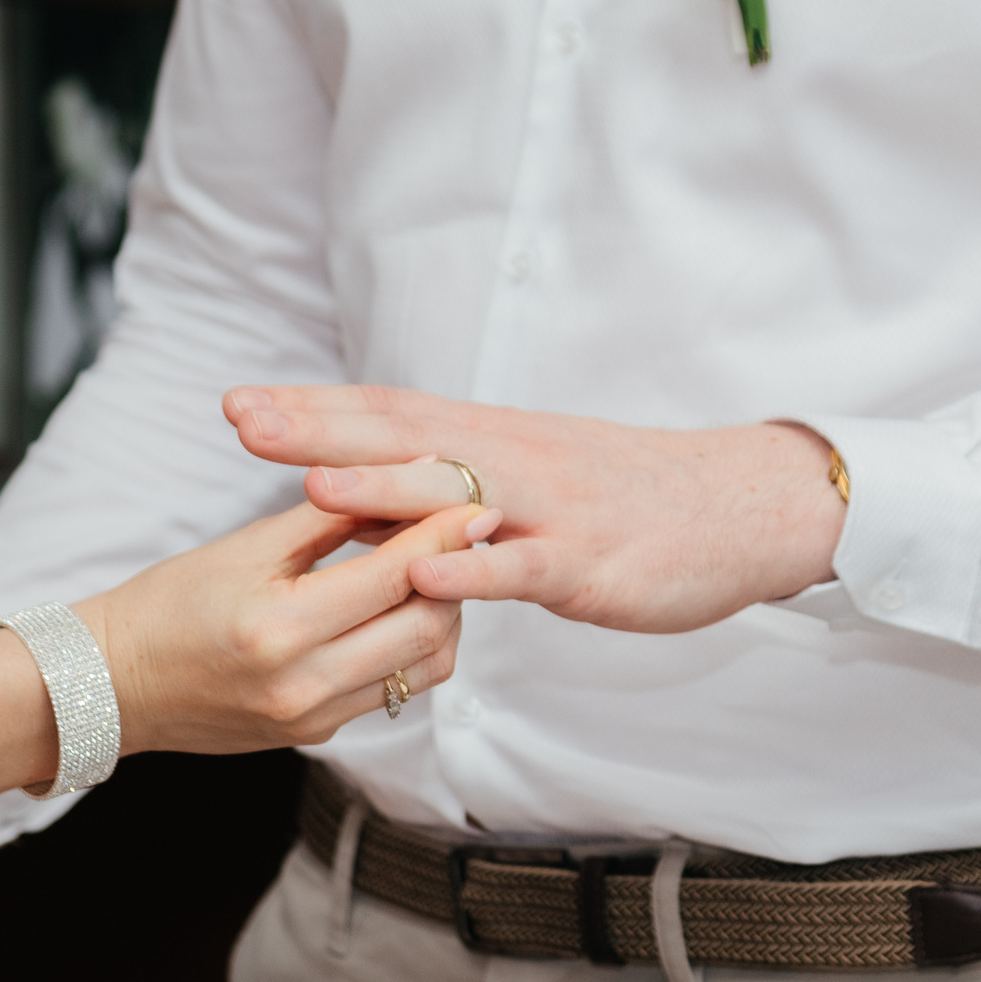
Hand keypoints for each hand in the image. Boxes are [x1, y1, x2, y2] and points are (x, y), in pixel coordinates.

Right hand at [71, 500, 493, 755]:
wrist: (115, 682)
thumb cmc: (170, 602)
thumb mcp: (247, 546)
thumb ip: (329, 514)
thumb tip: (402, 476)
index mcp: (280, 627)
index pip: (395, 575)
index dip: (443, 534)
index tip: (474, 500)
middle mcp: (304, 683)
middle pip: (426, 626)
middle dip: (454, 574)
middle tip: (459, 532)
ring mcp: (314, 717)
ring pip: (423, 666)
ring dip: (441, 615)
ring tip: (428, 571)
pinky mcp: (317, 734)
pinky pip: (392, 689)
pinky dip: (409, 647)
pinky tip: (397, 609)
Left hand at [221, 386, 844, 634]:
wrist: (740, 506)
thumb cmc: (630, 496)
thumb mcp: (535, 478)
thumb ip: (457, 485)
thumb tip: (374, 489)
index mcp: (496, 441)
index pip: (391, 413)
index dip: (315, 408)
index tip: (240, 405)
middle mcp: (515, 462)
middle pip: (406, 437)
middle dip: (320, 429)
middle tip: (243, 421)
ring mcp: (553, 510)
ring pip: (459, 495)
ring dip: (384, 487)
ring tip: (311, 481)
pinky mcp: (590, 563)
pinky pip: (525, 567)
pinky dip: (474, 570)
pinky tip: (425, 576)